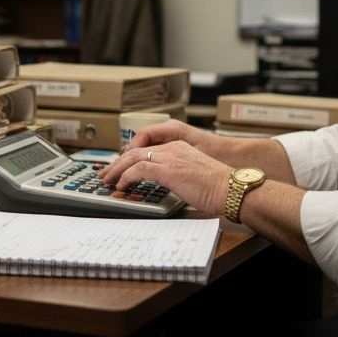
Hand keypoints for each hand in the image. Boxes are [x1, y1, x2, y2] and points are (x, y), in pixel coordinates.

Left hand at [99, 129, 230, 216]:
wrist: (231, 188)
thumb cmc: (219, 188)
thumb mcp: (194, 176)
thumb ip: (179, 176)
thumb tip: (169, 186)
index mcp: (179, 148)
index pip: (147, 148)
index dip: (130, 159)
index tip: (120, 169)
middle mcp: (173, 149)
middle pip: (136, 151)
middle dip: (118, 163)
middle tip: (106, 174)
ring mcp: (170, 158)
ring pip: (133, 157)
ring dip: (117, 169)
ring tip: (108, 180)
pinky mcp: (168, 170)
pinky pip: (139, 169)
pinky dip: (126, 177)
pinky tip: (121, 185)